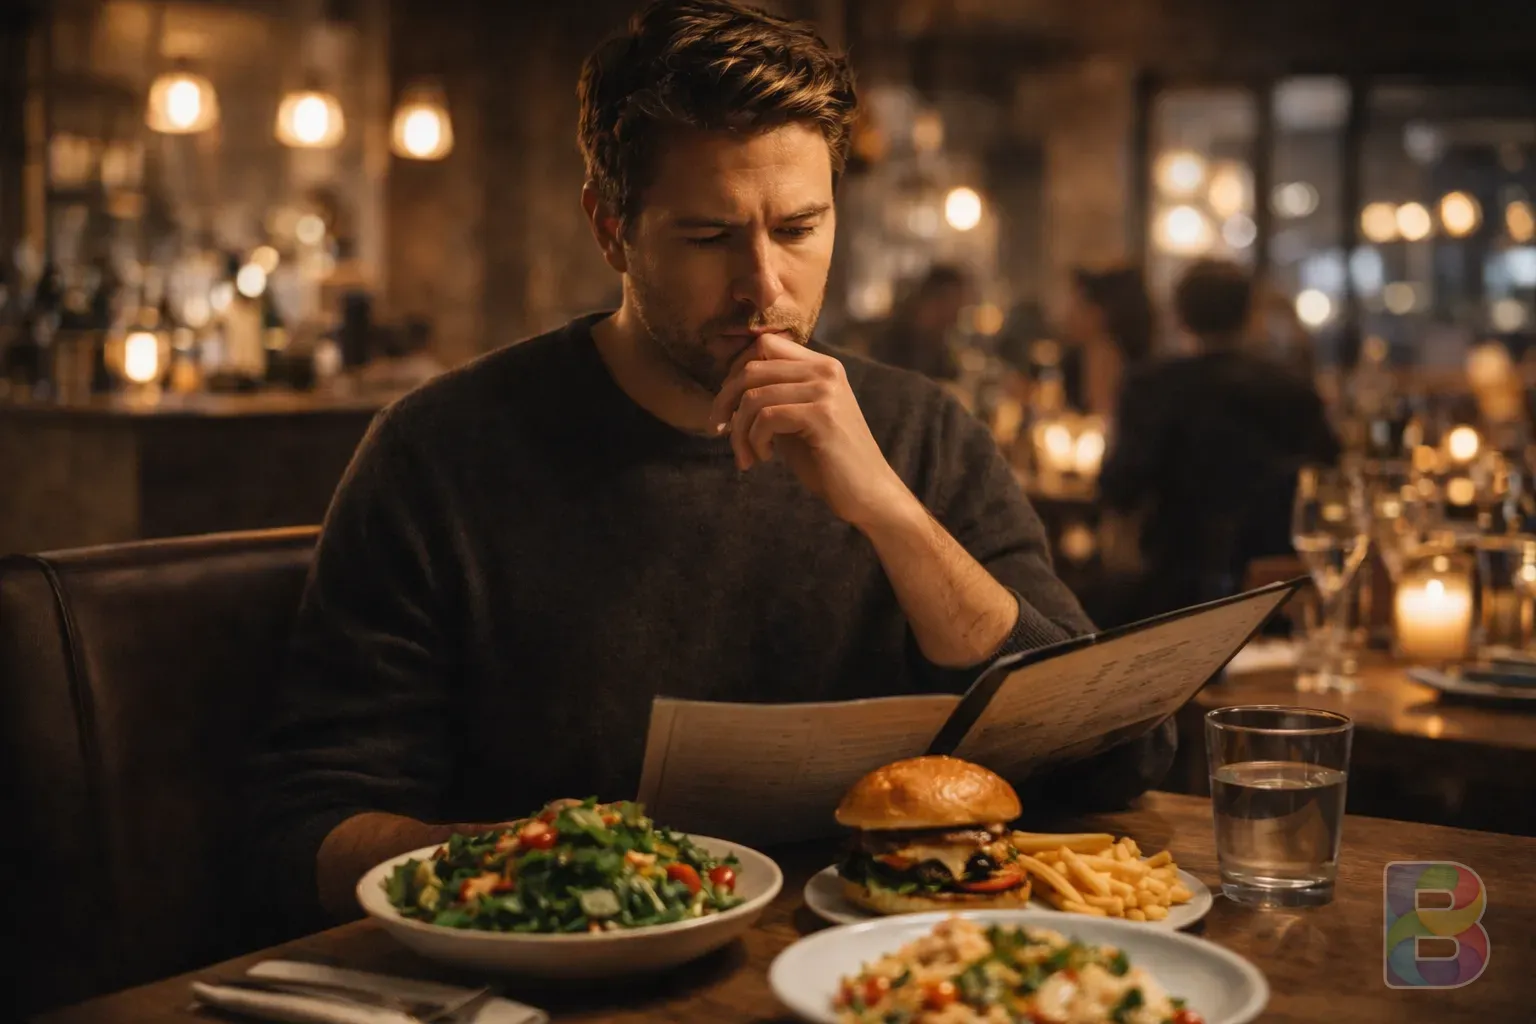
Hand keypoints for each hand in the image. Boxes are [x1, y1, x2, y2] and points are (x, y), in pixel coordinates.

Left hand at [708, 334, 912, 528]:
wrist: (867, 493)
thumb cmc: (826, 461)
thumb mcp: (794, 420)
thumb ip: (771, 397)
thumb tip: (726, 388)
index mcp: (821, 365)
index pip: (764, 345)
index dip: (736, 373)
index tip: (727, 407)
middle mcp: (825, 370)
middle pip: (752, 368)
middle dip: (724, 402)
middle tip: (718, 431)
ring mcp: (826, 390)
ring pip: (754, 396)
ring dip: (739, 431)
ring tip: (747, 456)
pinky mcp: (823, 415)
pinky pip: (766, 417)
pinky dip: (755, 440)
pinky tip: (764, 458)